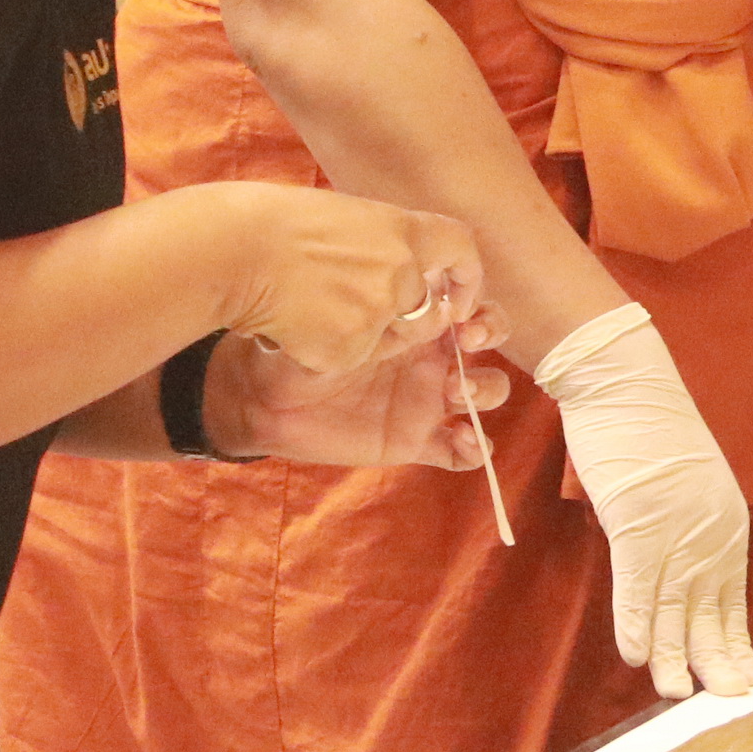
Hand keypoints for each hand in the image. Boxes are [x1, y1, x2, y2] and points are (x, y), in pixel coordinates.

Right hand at [205, 184, 487, 377]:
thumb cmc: (275, 224)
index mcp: (405, 230)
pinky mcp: (350, 349)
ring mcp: (379, 314)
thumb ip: (383, 243)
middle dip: (405, 318)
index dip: (465, 277)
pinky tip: (295, 328)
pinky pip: (350, 358)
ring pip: (390, 339)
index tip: (454, 294)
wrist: (231, 250)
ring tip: (315, 309)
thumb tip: (407, 264)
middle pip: (429, 311)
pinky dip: (325, 351)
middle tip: (360, 305)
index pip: (462, 250)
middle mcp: (403, 272)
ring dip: (364, 335)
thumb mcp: (345, 218)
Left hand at [210, 329, 513, 469]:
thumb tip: (428, 305)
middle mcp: (428, 354)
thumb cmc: (293, 344)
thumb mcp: (336, 320)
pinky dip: (474, 448)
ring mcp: (426, 398)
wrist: (261, 398)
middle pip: (488, 339)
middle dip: (491, 334)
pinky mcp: (415, 439)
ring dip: (485, 389)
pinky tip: (462, 439)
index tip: (460, 309)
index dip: (478, 304)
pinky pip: (461, 450)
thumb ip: (383, 316)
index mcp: (412, 318)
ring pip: (484, 391)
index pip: (467, 302)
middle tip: (467, 340)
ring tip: (459, 392)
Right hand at [531, 303, 752, 699]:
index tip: (745, 680)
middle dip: (716, 663)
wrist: (623, 381)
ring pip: (674, 610)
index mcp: (724, 527)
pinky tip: (636, 657)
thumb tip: (679, 571)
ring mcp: (673, 533)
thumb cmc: (645, 432)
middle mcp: (709, 535)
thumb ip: (684, 532)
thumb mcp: (678, 488)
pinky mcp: (637, 525)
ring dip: (672, 658)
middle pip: (710, 613)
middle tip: (727, 703)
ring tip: (676, 696)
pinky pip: (638, 586)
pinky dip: (636, 623)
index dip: (734, 644)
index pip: (730, 600)